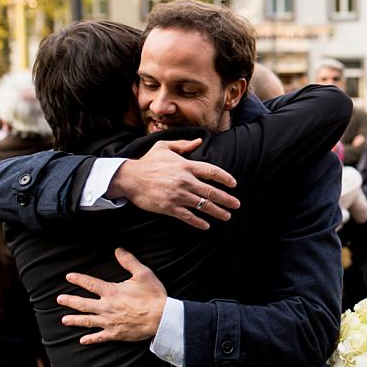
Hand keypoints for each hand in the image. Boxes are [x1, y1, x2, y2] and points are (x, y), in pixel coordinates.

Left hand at [58, 249, 166, 344]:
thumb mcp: (143, 273)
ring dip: (75, 320)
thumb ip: (128, 261)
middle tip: (59, 299)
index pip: (90, 284)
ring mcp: (109, 322)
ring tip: (64, 320)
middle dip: (70, 301)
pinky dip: (90, 339)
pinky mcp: (115, 333)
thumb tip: (118, 250)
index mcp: (111, 292)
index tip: (68, 277)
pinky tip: (82, 340)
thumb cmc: (153, 296)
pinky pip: (100, 337)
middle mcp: (106, 307)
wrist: (162, 318)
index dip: (78, 279)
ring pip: (87, 321)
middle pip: (83, 304)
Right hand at [111, 139, 237, 229]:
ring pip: (203, 205)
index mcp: (185, 165)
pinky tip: (206, 225)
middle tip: (236, 204)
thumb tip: (199, 141)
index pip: (211, 171)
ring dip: (217, 212)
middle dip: (227, 199)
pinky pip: (189, 217)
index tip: (233, 184)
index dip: (225, 178)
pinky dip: (199, 222)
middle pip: (211, 191)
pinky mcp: (169, 207)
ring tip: (227, 216)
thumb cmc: (147, 162)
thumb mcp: (164, 147)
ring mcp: (178, 195)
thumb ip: (183, 144)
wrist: (130, 178)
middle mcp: (184, 181)